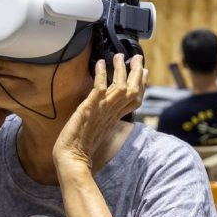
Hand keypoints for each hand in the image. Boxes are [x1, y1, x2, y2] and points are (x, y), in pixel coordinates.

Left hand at [53, 54, 147, 172]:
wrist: (72, 159)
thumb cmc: (80, 150)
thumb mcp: (97, 132)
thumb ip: (104, 121)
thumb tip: (105, 114)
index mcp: (115, 118)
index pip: (135, 99)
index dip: (142, 85)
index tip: (144, 72)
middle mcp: (112, 113)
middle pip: (133, 90)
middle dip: (137, 73)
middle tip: (137, 58)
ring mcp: (103, 110)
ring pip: (120, 86)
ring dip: (121, 69)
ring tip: (119, 56)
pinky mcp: (90, 107)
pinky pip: (100, 87)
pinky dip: (101, 74)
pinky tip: (100, 63)